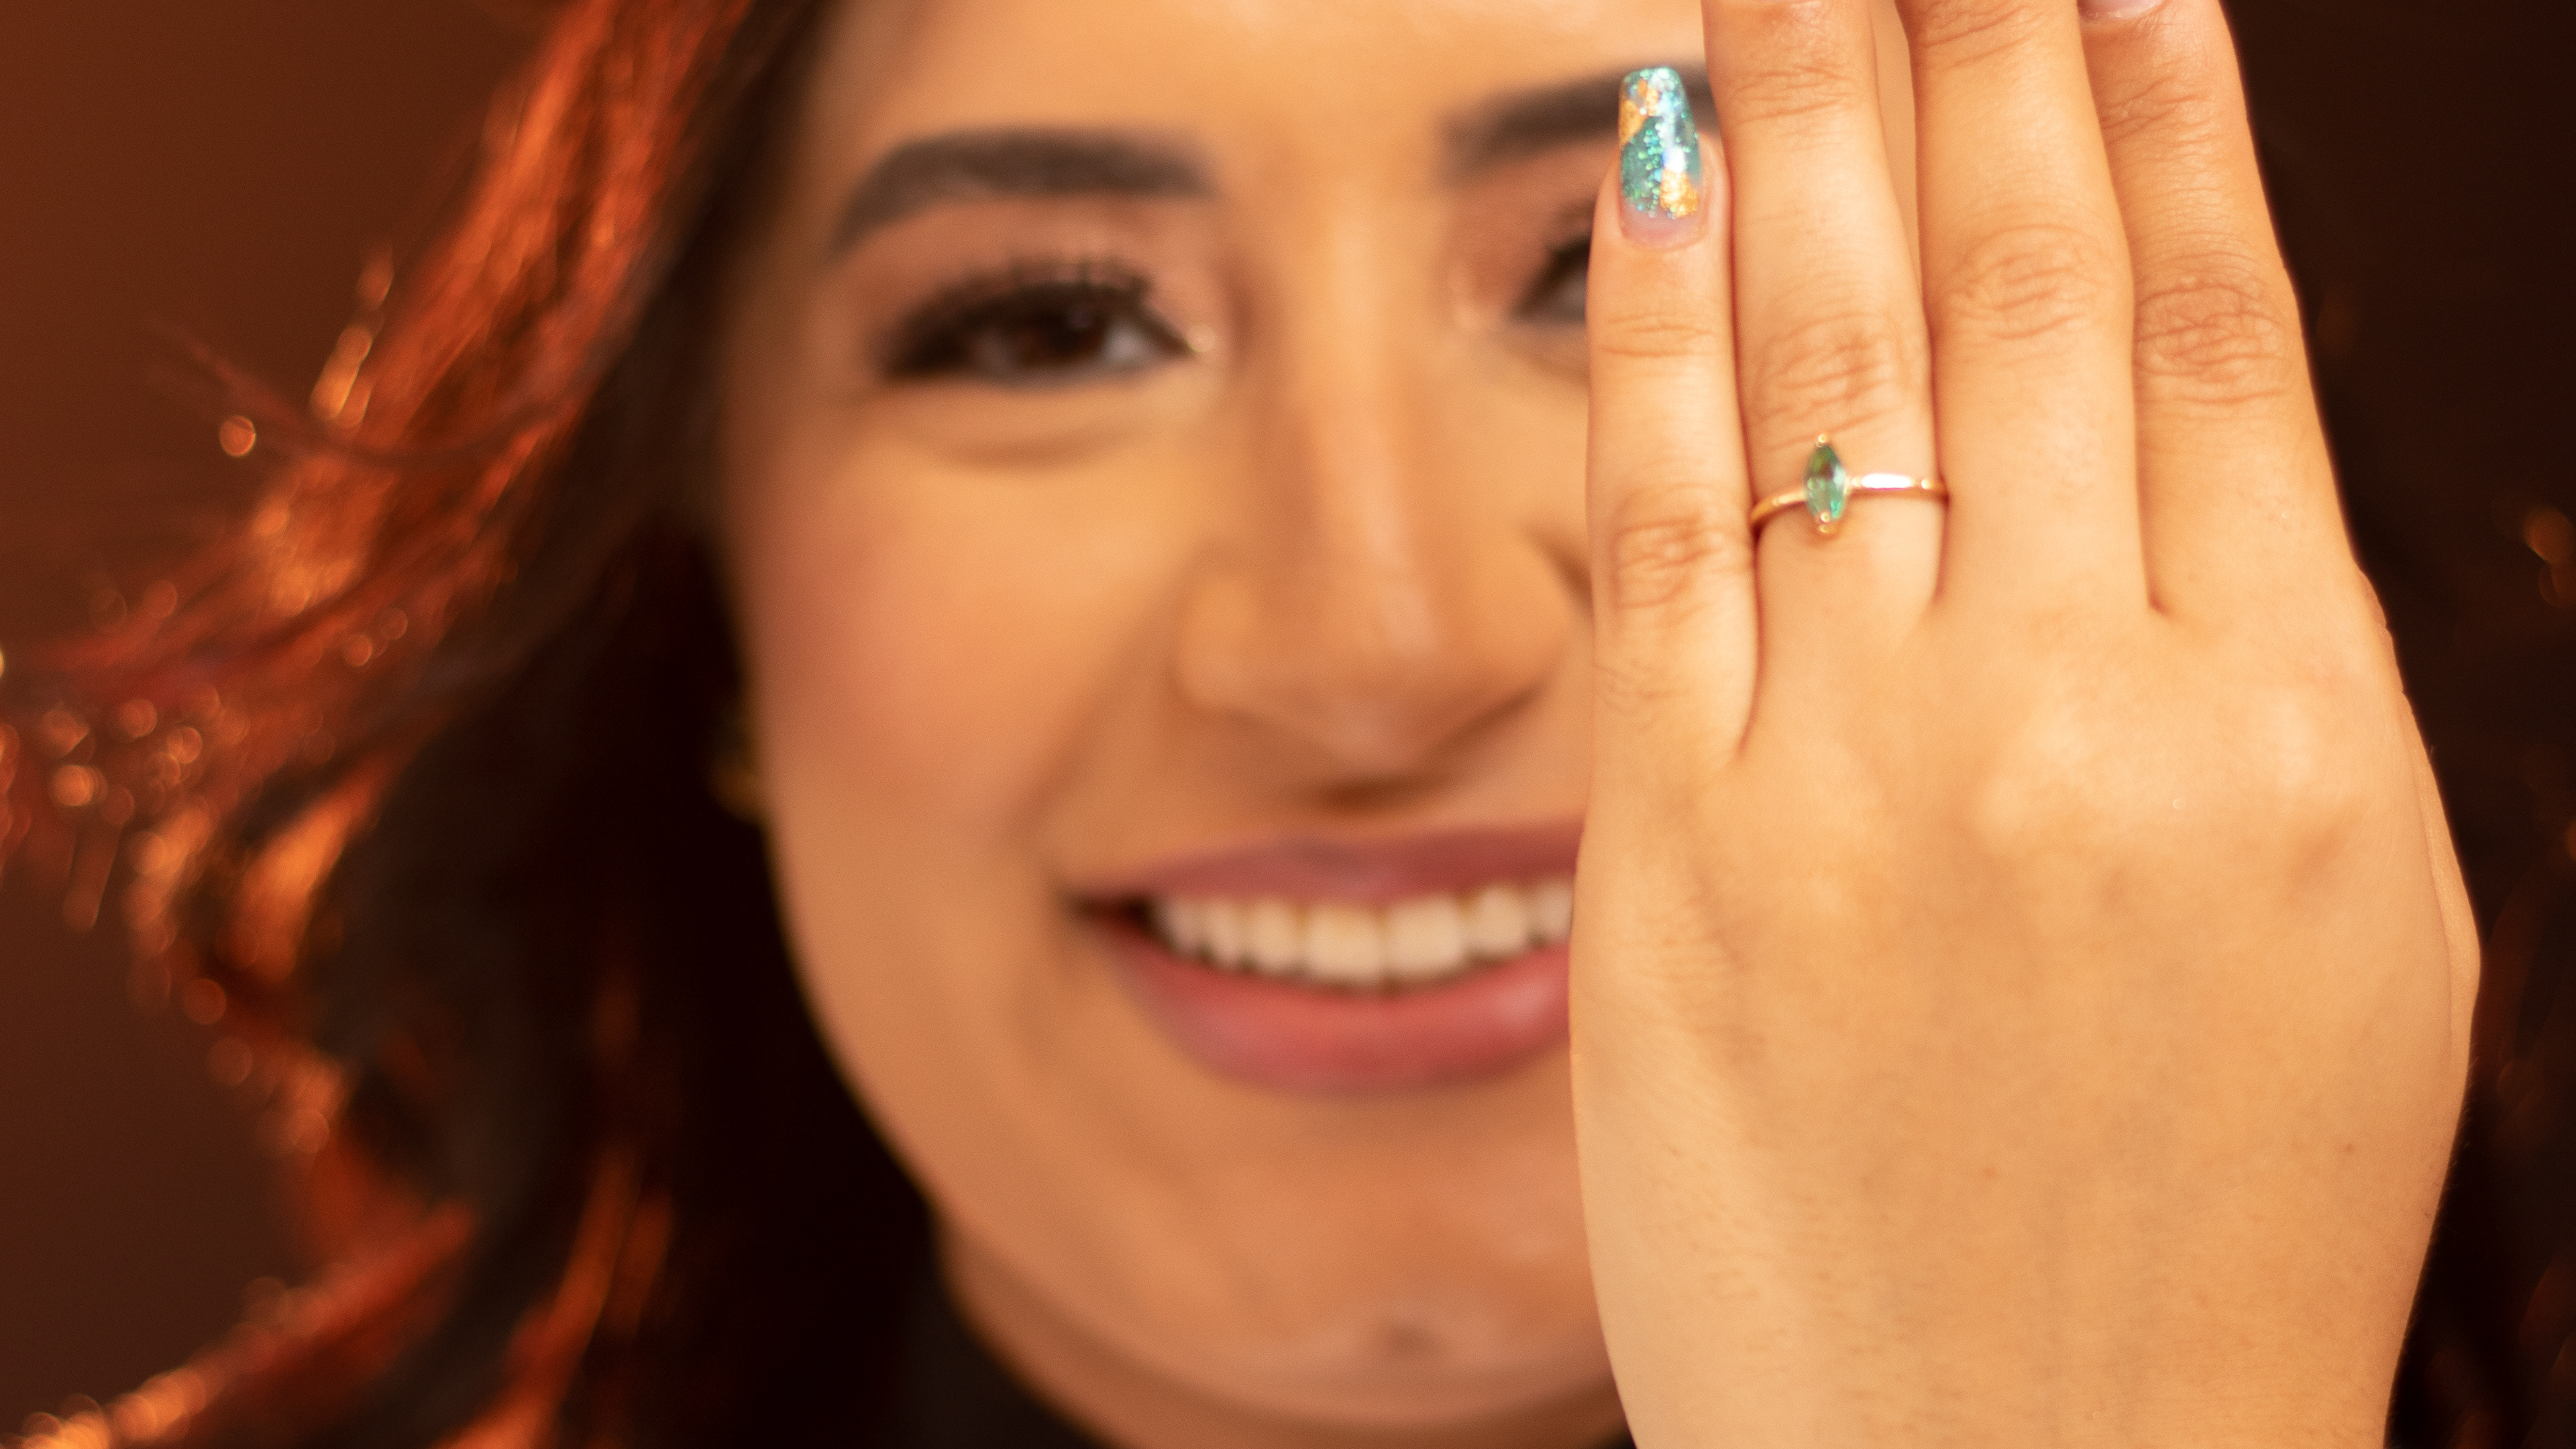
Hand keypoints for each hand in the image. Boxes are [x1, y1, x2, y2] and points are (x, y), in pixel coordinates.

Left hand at [1571, 3, 2478, 1445]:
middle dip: (1972, 46)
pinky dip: (1660, 319)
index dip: (2160, 122)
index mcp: (2295, 739)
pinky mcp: (1680, 853)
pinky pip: (1668, 520)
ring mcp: (1868, 780)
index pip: (2216, 341)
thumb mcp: (2352, 937)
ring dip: (1816, 110)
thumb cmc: (2213, 1229)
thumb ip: (2265, 667)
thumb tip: (2183, 414)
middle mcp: (2086, 721)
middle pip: (2026, 299)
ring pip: (1845, 362)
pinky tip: (1654, 156)